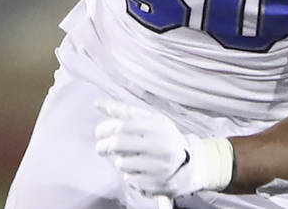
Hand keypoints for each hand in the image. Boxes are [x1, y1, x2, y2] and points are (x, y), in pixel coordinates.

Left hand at [94, 100, 233, 198]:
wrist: (190, 165)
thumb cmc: (162, 138)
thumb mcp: (149, 120)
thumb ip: (124, 111)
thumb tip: (97, 103)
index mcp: (159, 126)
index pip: (123, 125)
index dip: (105, 128)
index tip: (99, 132)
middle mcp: (162, 146)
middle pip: (118, 144)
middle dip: (104, 146)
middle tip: (101, 148)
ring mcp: (160, 167)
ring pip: (122, 163)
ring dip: (120, 161)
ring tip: (130, 158)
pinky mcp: (157, 184)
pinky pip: (130, 179)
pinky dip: (130, 175)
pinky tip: (140, 171)